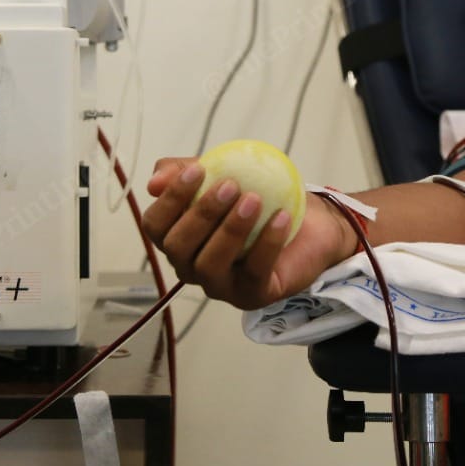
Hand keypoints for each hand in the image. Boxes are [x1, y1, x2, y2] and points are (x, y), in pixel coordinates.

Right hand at [141, 158, 354, 309]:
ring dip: (230, 230)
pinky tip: (281, 217)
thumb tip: (153, 183)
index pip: (154, 227)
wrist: (310, 224)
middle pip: (178, 248)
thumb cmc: (259, 198)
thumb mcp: (222, 173)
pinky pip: (254, 273)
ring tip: (254, 200)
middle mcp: (191, 267)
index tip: (198, 170)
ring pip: (209, 266)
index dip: (170, 200)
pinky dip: (267, 243)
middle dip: (201, 214)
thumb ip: (186, 172)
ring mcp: (221, 286)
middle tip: (230, 185)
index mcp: (178, 239)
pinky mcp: (252, 295)